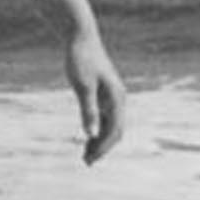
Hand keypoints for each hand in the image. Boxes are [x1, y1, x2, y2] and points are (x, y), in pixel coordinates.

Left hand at [64, 32, 125, 165]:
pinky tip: (86, 136)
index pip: (114, 130)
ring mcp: (112, 96)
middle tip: (86, 162)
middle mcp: (118, 99)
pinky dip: (96, 128)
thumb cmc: (81, 60)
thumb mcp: (82, 86)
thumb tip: (92, 134)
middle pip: (115, 131)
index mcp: (116, 98)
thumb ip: (88, 111)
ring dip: (99, 140)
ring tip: (85, 154)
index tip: (89, 159)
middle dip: (102, 147)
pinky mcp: (103, 93)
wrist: (81, 38)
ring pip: (110, 125)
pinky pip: (103, 117)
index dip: (103, 147)